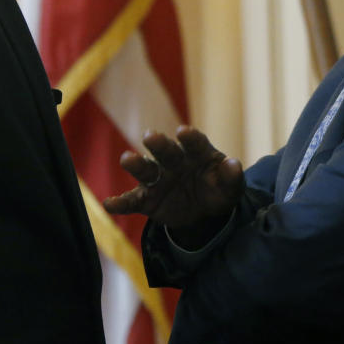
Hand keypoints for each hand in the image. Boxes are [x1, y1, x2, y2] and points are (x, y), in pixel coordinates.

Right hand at [103, 126, 243, 242]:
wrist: (203, 211)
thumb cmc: (217, 190)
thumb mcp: (230, 187)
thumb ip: (232, 177)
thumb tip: (234, 165)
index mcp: (197, 152)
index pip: (194, 142)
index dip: (189, 137)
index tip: (184, 132)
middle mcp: (174, 160)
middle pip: (165, 150)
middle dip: (158, 143)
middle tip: (150, 136)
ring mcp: (158, 179)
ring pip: (145, 170)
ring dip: (136, 164)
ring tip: (127, 159)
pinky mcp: (147, 199)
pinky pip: (132, 201)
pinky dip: (120, 203)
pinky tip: (109, 204)